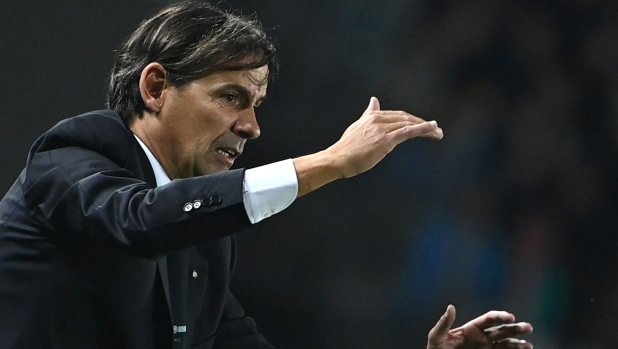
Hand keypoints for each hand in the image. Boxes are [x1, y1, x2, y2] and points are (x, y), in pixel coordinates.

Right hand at [326, 97, 442, 178]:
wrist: (337, 159)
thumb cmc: (346, 148)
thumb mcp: (358, 127)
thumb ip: (368, 114)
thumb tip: (374, 100)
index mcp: (372, 116)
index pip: (398, 115)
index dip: (413, 119)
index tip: (425, 125)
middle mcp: (378, 119)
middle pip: (406, 118)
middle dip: (422, 123)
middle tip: (437, 130)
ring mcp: (381, 129)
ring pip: (409, 125)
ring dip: (426, 128)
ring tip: (439, 133)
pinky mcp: (384, 140)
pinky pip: (407, 132)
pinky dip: (422, 129)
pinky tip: (433, 129)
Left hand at [427, 305, 532, 348]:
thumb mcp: (437, 336)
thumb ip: (444, 323)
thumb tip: (451, 307)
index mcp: (472, 329)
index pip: (489, 319)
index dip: (500, 316)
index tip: (511, 317)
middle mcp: (482, 338)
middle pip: (502, 331)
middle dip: (515, 329)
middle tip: (528, 328)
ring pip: (506, 345)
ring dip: (518, 344)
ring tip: (528, 345)